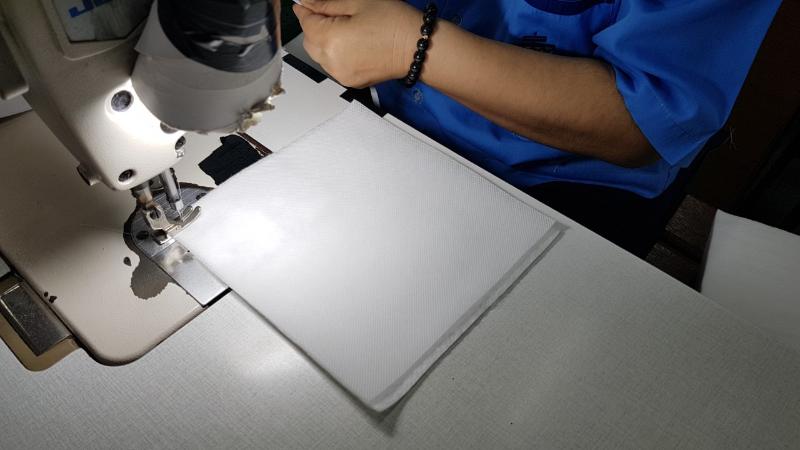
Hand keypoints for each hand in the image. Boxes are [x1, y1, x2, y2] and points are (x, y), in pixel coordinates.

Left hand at [293, 0, 420, 87]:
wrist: (417, 48)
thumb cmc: (393, 22)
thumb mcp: (358, 3)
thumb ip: (326, 4)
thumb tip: (305, 3)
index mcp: (330, 40)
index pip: (305, 23)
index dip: (305, 11)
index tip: (306, 4)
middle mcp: (332, 62)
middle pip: (309, 42)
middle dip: (314, 27)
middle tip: (331, 15)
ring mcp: (341, 75)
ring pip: (320, 56)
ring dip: (324, 42)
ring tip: (346, 30)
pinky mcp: (352, 82)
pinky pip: (334, 66)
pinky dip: (336, 55)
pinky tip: (353, 44)